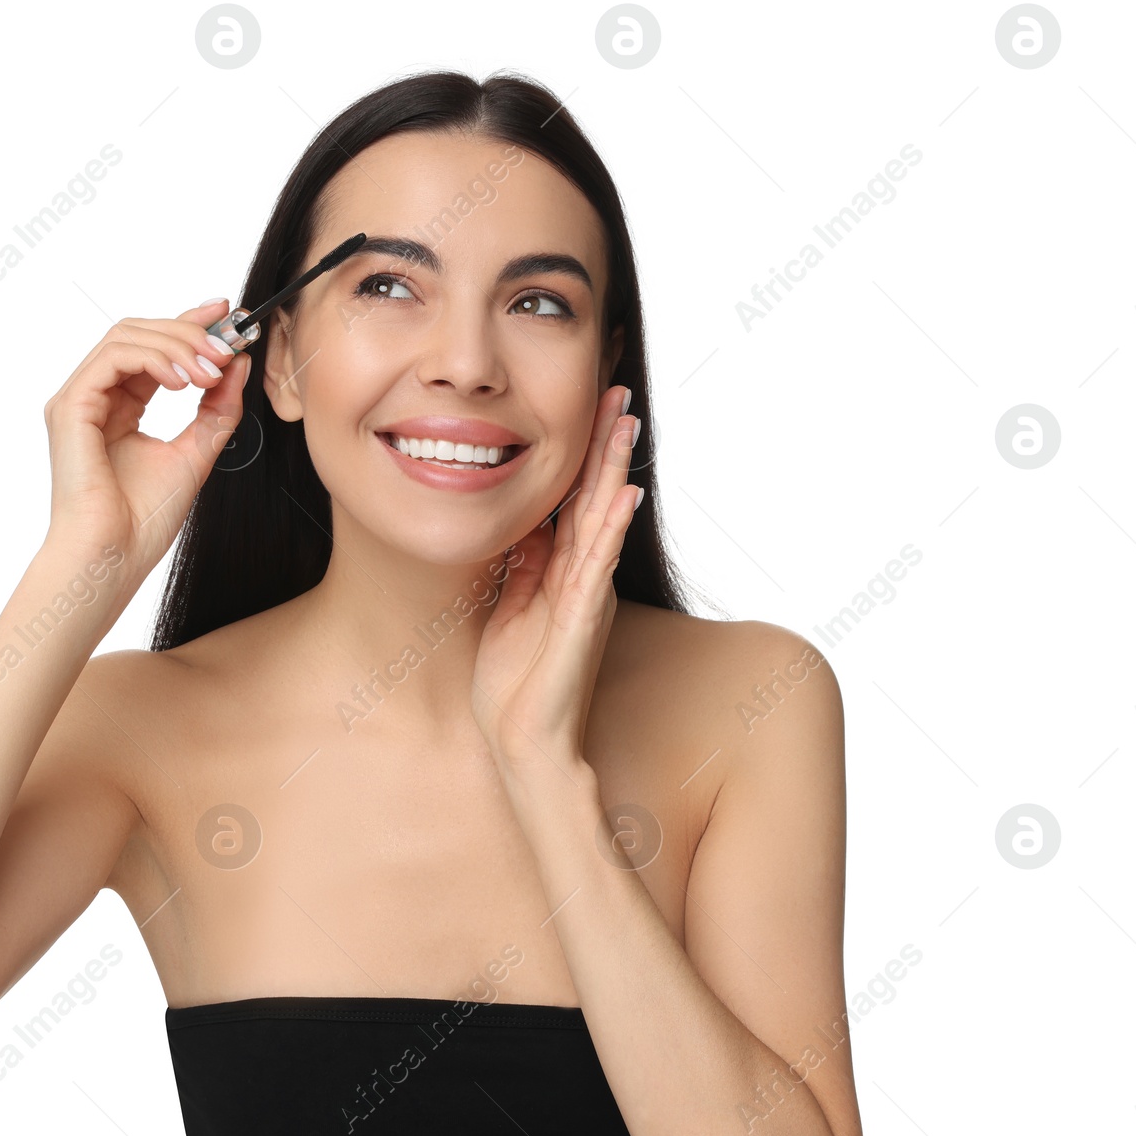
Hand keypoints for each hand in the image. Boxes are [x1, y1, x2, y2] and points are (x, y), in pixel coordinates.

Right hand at [41, 299, 251, 572]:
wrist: (113, 557)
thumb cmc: (143, 521)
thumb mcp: (197, 453)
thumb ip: (217, 409)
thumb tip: (237, 364)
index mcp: (120, 407)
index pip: (154, 348)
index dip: (189, 324)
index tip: (227, 314)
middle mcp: (96, 397)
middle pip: (140, 333)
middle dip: (190, 331)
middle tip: (228, 346)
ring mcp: (79, 399)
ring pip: (126, 336)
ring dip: (177, 344)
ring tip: (211, 370)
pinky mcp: (70, 406)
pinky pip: (113, 357)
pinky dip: (153, 358)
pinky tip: (183, 381)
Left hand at [472, 386, 640, 774]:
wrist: (522, 741)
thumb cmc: (514, 685)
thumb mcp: (508, 608)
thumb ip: (520, 568)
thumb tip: (523, 523)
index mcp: (561, 573)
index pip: (573, 501)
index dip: (580, 455)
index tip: (589, 407)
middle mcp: (581, 578)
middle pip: (595, 498)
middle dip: (604, 445)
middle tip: (617, 393)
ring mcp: (586, 596)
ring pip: (602, 520)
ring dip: (613, 470)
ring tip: (626, 424)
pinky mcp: (582, 619)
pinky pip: (597, 564)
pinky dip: (609, 528)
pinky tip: (621, 494)